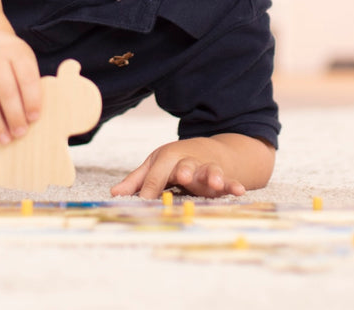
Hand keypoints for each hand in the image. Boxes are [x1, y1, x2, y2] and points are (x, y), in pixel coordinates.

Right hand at [0, 31, 40, 143]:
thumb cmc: (9, 59)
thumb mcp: (23, 60)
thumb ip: (28, 83)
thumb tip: (31, 118)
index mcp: (16, 51)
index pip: (26, 78)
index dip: (32, 100)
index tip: (34, 118)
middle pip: (5, 90)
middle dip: (14, 116)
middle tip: (20, 133)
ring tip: (4, 138)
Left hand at [110, 138, 246, 199]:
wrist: (208, 149)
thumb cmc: (175, 161)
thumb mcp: (155, 166)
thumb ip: (137, 180)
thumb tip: (114, 194)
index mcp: (168, 159)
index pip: (156, 174)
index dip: (150, 188)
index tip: (144, 203)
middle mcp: (187, 163)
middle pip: (184, 165)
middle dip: (183, 170)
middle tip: (182, 175)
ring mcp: (205, 169)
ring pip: (208, 170)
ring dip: (211, 175)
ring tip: (215, 183)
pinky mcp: (222, 176)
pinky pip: (229, 180)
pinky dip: (234, 185)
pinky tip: (240, 191)